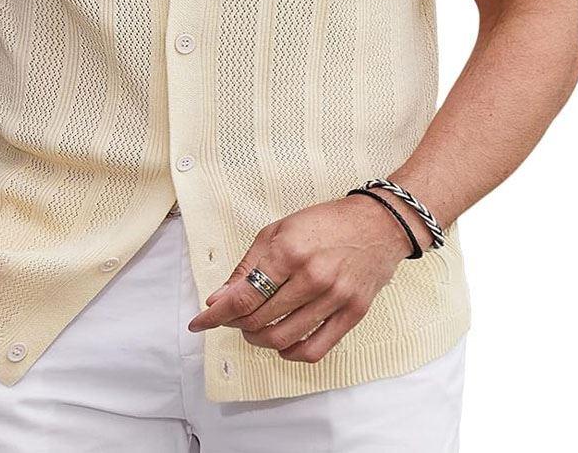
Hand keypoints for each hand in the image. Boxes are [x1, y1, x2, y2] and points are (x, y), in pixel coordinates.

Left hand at [187, 196, 416, 362]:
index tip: (199, 322)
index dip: (216, 315)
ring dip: (259, 340)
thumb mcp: (279, 230)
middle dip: (237, 324)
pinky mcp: (352, 313)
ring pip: (283, 338)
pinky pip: (315, 349)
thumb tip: (219, 298)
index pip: (245, 295)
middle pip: (260, 319)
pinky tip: (281, 345)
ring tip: (254, 330)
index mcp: (290, 251)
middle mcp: (312, 277)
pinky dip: (291, 354)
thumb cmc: (325, 223)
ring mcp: (335, 298)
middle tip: (231, 318)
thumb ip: (248, 265)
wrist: (377, 224)